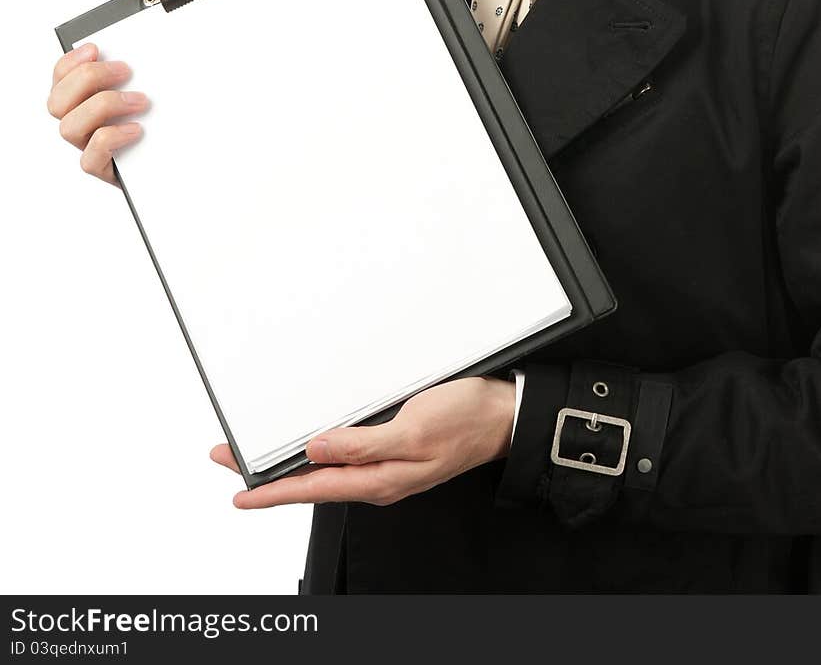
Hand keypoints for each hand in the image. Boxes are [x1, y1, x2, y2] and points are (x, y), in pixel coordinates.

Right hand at [48, 0, 150, 185]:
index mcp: (87, 93)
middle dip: (89, 80)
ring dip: (102, 108)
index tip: (95, 46)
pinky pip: (90, 160)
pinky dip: (110, 140)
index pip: (60, 75)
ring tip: (141, 100)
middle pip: (57, 101)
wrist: (192, 149)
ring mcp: (91, 145)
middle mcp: (83, 118)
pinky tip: (137, 130)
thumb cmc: (161, 103)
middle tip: (126, 71)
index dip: (70, 61)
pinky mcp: (108, 169)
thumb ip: (139, 19)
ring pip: (67, 129)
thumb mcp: (155, 58)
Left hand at [210, 375, 515, 508]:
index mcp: (380, 478)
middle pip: (312, 479)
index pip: (312, 487)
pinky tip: (310, 442)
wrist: (503, 415)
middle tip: (231, 460)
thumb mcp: (413, 432)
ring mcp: (386, 464)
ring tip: (259, 457)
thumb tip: (315, 450)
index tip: (239, 491)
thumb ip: (362, 445)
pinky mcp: (394, 446)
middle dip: (269, 475)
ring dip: (291, 462)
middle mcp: (378, 476)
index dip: (272, 491)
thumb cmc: (466, 421)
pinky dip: (319, 449)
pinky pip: (346, 454)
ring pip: (327, 467)